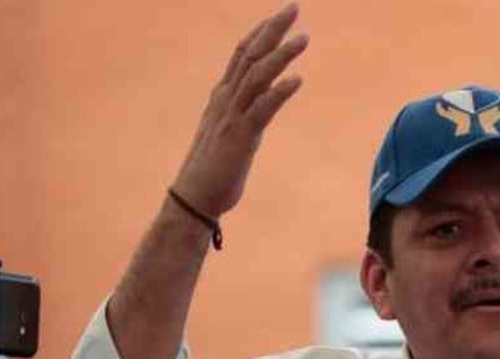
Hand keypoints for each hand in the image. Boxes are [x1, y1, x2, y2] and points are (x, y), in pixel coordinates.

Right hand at [171, 4, 308, 217]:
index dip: (261, 31)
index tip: (281, 14)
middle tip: (294, 6)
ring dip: (281, 55)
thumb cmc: (214, 169)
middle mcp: (226, 100)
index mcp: (223, 97)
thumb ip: (244, 113)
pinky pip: (262, 110)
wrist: (195, 198)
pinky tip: (298, 80)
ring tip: (304, 37)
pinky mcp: (240, 138)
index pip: (242, 55)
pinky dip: (279, 92)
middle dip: (273, 29)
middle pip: (250, 55)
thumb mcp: (230, 133)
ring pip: (257, 77)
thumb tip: (261, 104)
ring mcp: (232, 117)